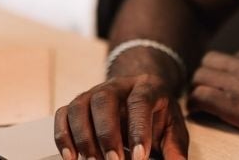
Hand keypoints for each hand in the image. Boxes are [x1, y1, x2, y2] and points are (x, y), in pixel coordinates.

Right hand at [54, 73, 189, 159]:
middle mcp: (116, 85)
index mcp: (146, 87)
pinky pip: (63, 115)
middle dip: (106, 133)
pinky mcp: (78, 103)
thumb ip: (175, 148)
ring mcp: (93, 92)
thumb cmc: (157, 114)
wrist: (140, 93)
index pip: (140, 102)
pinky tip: (71, 157)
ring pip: (80, 106)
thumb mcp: (173, 128)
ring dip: (83, 137)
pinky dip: (63, 136)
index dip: (138, 130)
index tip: (139, 157)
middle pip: (104, 100)